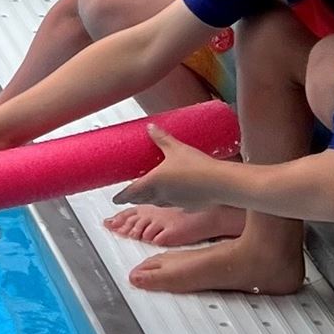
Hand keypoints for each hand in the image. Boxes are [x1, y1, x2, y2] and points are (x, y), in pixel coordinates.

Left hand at [111, 120, 234, 208]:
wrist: (219, 183)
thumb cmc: (195, 165)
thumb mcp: (176, 147)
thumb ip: (161, 138)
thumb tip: (150, 127)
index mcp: (153, 182)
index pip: (131, 192)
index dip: (121, 196)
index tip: (115, 199)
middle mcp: (161, 195)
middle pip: (142, 200)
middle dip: (134, 198)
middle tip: (129, 195)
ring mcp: (175, 203)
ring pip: (157, 203)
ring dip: (150, 200)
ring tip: (149, 195)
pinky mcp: (188, 206)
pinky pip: (175, 205)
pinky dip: (170, 201)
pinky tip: (174, 197)